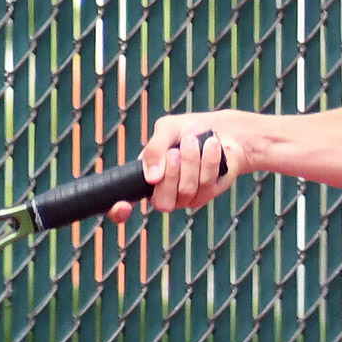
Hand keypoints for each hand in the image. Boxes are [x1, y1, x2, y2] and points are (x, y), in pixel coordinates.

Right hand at [105, 111, 243, 222]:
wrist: (222, 129)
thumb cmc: (190, 130)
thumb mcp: (167, 130)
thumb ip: (155, 149)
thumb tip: (152, 177)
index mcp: (146, 179)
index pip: (124, 208)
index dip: (119, 213)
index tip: (123, 206)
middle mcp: (164, 194)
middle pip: (162, 202)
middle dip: (170, 173)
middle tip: (176, 150)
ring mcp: (187, 197)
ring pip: (186, 191)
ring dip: (191, 161)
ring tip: (193, 140)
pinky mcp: (208, 193)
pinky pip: (207, 184)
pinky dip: (209, 160)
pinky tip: (211, 145)